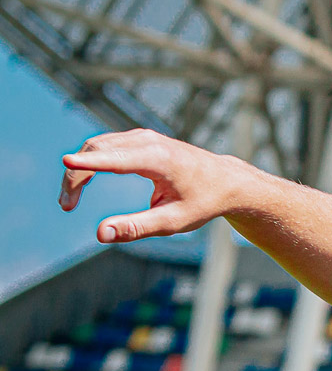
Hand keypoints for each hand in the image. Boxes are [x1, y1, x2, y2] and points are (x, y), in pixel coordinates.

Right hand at [60, 129, 249, 242]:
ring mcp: (143, 136)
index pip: (117, 158)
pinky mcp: (140, 138)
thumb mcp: (173, 221)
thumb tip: (101, 234)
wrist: (226, 181)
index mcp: (160, 159)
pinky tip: (82, 183)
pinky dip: (89, 162)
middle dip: (76, 176)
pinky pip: (105, 145)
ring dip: (79, 169)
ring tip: (69, 201)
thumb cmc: (203, 202)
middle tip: (66, 205)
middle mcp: (149, 141)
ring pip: (97, 145)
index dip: (90, 162)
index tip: (66, 161)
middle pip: (98, 150)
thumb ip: (137, 228)